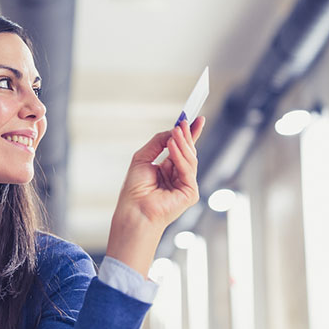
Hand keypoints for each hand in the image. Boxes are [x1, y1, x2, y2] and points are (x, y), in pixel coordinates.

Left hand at [106, 116, 204, 274]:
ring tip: (176, 131)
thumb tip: (173, 130)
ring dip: (183, 143)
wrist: (134, 210)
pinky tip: (174, 147)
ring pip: (190, 159)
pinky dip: (181, 156)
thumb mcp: (143, 158)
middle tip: (185, 121)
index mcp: (168, 170)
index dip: (189, 134)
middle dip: (188, 136)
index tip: (194, 118)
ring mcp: (186, 185)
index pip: (182, 149)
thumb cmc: (135, 189)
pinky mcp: (190, 193)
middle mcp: (178, 177)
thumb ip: (158, 142)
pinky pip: (188, 170)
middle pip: (188, 152)